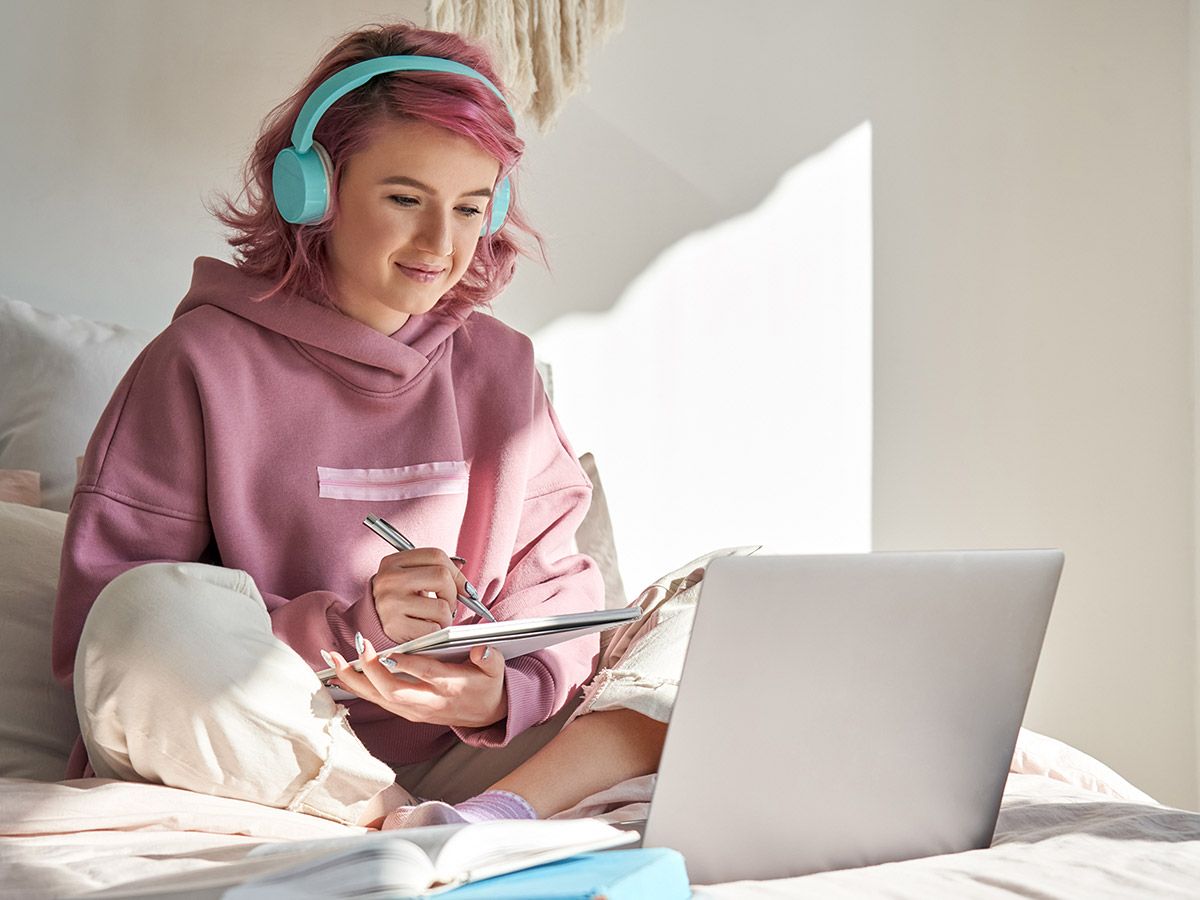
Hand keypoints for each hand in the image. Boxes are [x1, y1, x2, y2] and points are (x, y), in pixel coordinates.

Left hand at [327, 636, 508, 728]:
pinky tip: (338, 674)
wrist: (486, 715)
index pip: (426, 675)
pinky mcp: (405, 711)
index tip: (387, 651)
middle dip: (371, 671)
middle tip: (357, 646)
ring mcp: (414, 710)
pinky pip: (375, 700)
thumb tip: (482, 650)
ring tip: (333, 659)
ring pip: (378, 698)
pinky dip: (355, 688)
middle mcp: (428, 702)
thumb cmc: (487, 685)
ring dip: (353, 680)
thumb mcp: (496, 671)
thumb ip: (490, 659)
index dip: (406, 664)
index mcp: (450, 688)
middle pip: (393, 691)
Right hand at [370, 547, 470, 643]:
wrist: (372, 625)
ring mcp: (390, 602)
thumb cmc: (400, 600)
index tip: (463, 588)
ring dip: (445, 618)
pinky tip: (424, 629)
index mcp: (393, 562)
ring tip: (433, 619)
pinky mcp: (394, 626)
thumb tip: (468, 589)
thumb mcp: (411, 579)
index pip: (436, 555)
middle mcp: (389, 579)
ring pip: (441, 607)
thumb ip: (436, 573)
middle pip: (441, 576)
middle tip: (447, 605)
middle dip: (453, 594)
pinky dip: (436, 632)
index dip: (457, 573)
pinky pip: (433, 628)